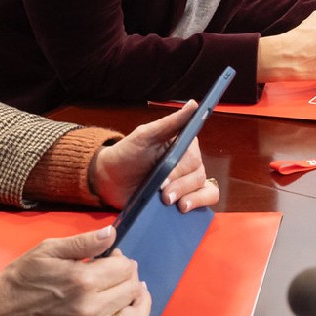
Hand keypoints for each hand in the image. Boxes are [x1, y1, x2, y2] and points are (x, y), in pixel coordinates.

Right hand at [0, 225, 150, 315]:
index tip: (110, 256)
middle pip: (132, 288)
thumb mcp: (48, 250)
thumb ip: (84, 242)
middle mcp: (92, 307)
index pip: (124, 268)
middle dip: (129, 275)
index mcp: (83, 280)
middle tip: (117, 270)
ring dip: (138, 300)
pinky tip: (119, 307)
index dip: (121, 258)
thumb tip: (112, 234)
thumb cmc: (21, 278)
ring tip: (133, 291)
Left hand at [89, 103, 220, 212]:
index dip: (182, 168)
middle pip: (199, 176)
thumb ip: (170, 122)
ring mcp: (187, 183)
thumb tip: (194, 104)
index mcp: (183, 145)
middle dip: (181, 186)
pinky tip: (183, 211)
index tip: (169, 174)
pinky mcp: (183, 199)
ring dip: (192, 199)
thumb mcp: (144, 135)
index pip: (194, 156)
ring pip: (206, 190)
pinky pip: (204, 203)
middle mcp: (189, 163)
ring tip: (173, 205)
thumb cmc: (126, 153)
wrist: (109, 180)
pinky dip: (198, 206)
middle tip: (163, 195)